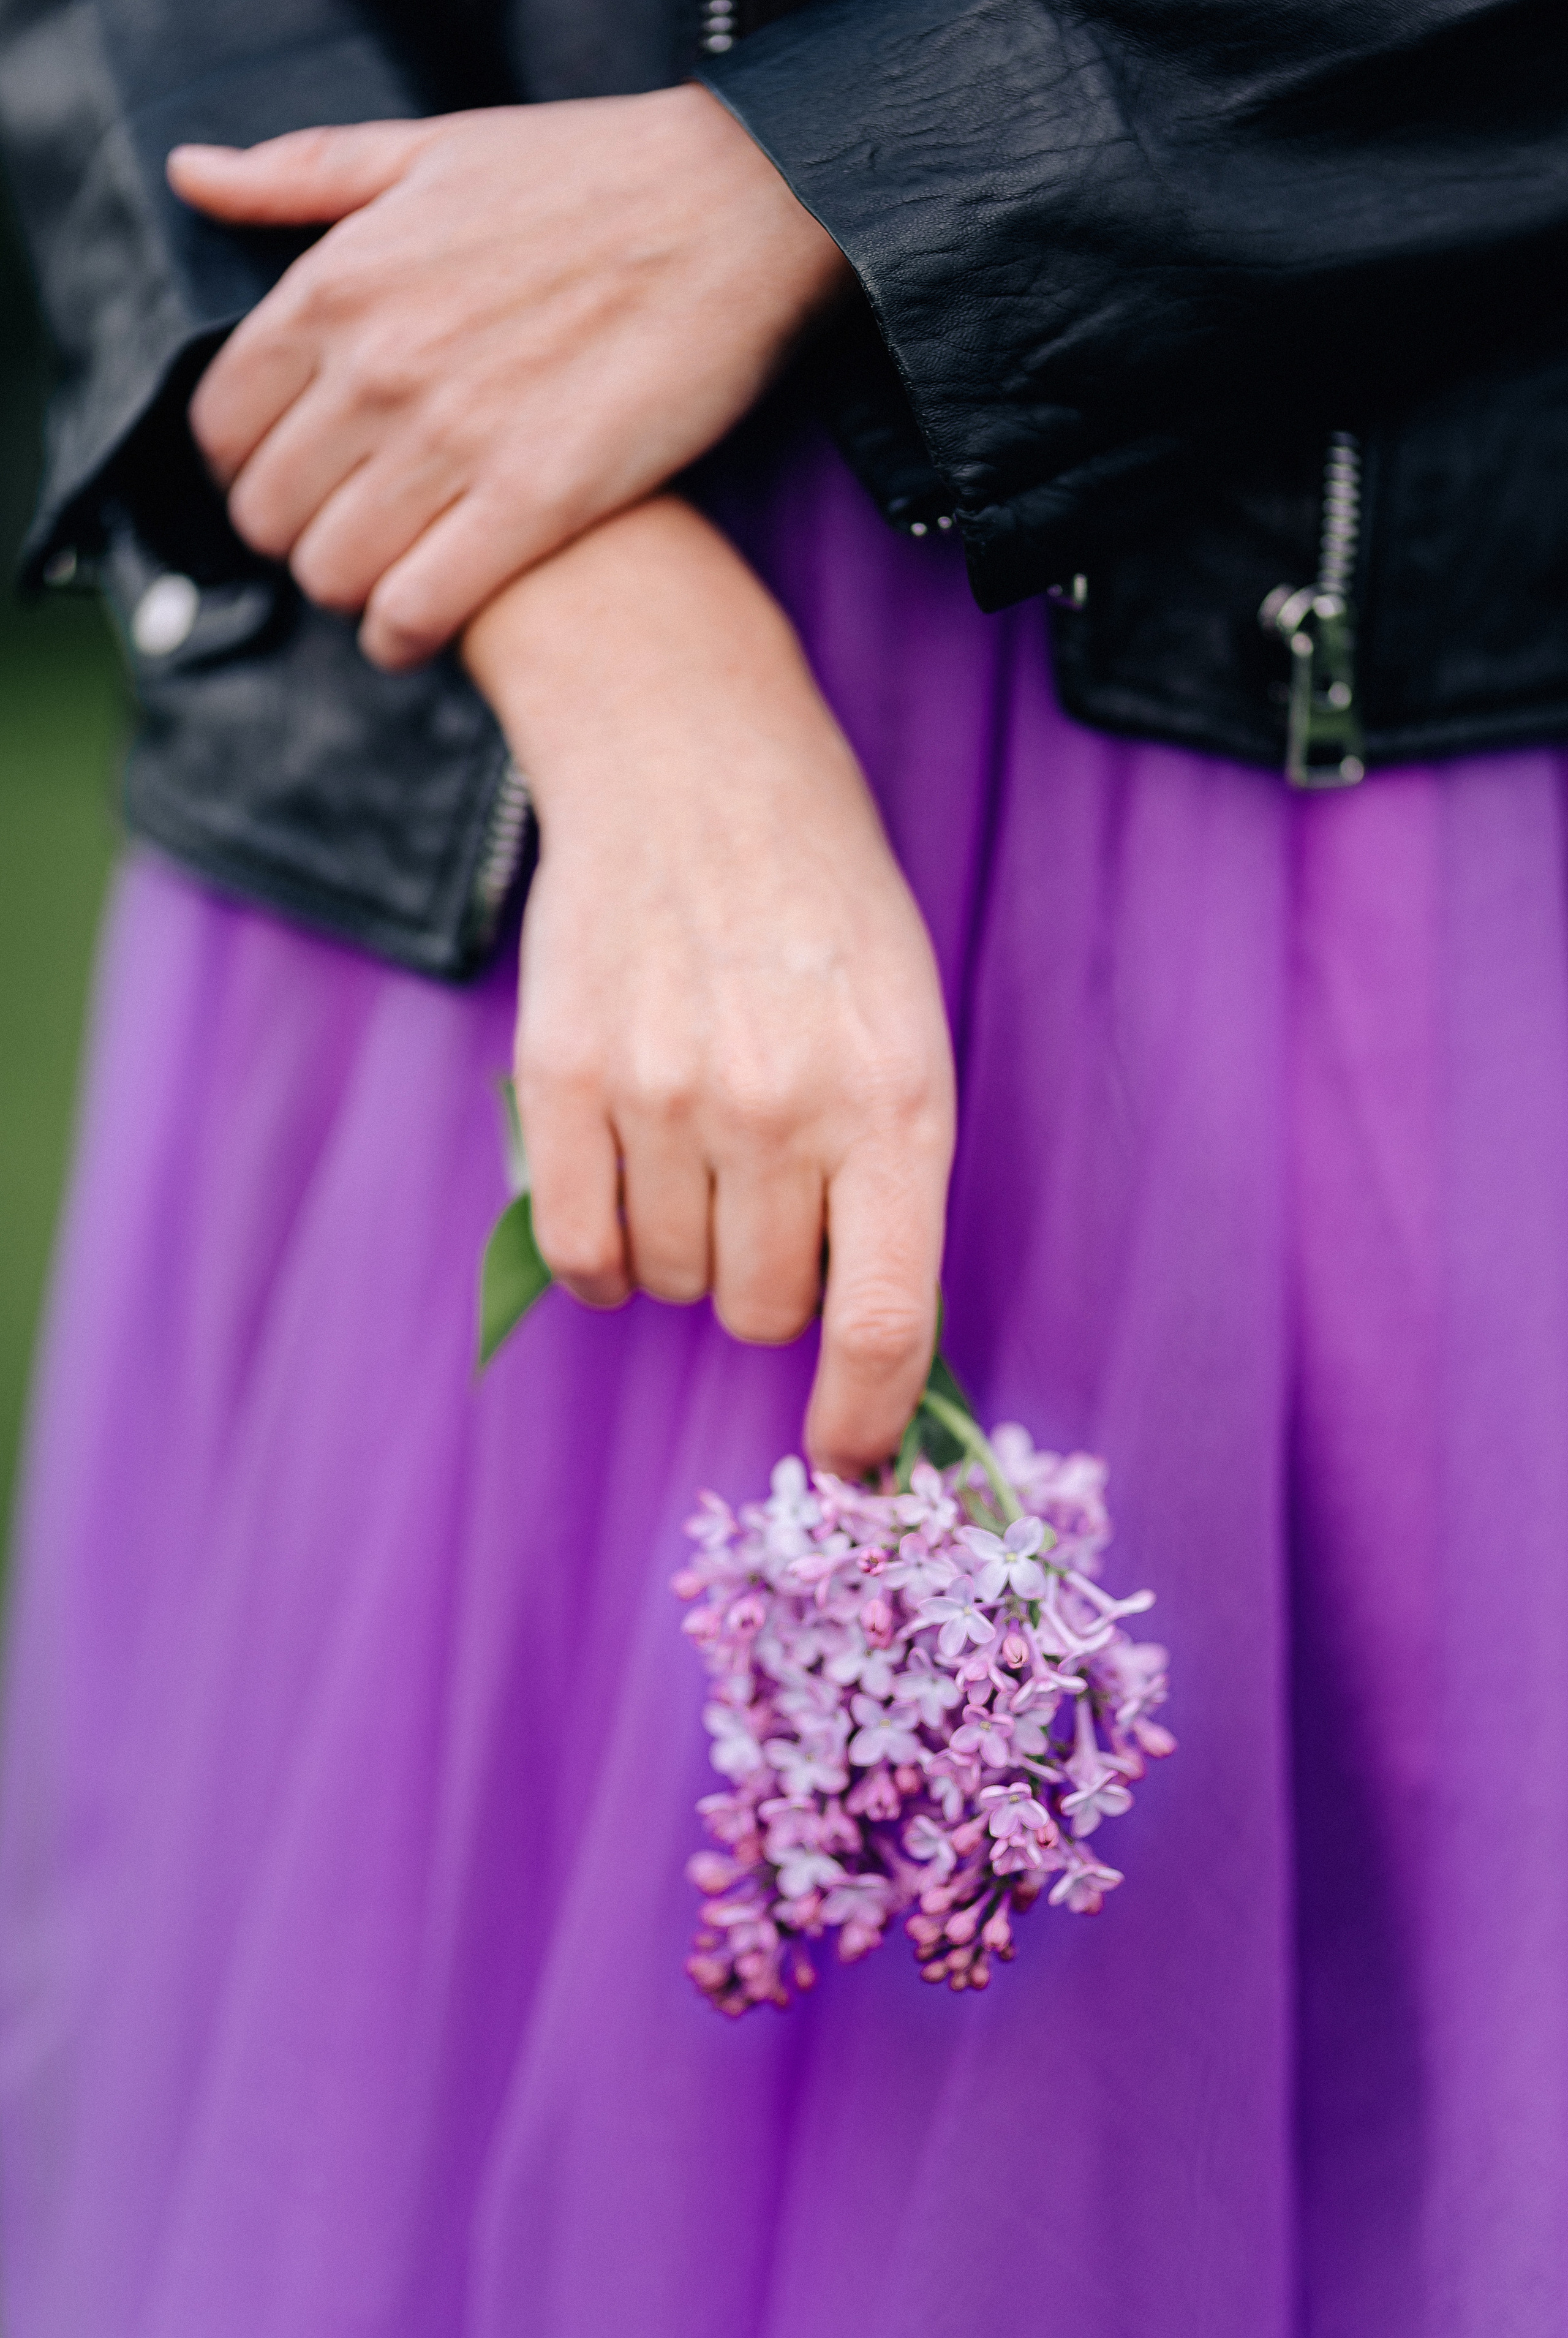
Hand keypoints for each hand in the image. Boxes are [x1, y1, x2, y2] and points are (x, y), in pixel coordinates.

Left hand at [168, 91, 848, 669]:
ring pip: (334, 573)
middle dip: (295, 540)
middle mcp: (377, 368)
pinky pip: (416, 610)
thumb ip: (302, 173)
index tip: (282, 479)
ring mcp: (453, 442)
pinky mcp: (533, 505)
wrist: (735, 210)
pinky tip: (418, 631)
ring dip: (350, 594)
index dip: (242, 469)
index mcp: (337, 286)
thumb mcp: (429, 148)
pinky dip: (403, 637)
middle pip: (270, 514)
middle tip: (342, 538)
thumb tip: (195, 178)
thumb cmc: (592, 176)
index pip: (223, 425)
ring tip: (385, 582)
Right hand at [463, 499, 954, 1472]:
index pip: (882, 1320)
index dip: (864, 1419)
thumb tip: (856, 1342)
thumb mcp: (909, 1028)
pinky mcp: (564, 1078)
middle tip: (771, 1192)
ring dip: (692, 1251)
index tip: (847, 1465)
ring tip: (703, 1147)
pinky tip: (629, 1191)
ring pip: (674, 1283)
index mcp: (897, 1103)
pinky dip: (605, 1253)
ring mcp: (664, 1095)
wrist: (696, 771)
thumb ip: (888, 1177)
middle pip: (763, 1310)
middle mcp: (781, 1109)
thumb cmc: (824, 911)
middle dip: (773, 1285)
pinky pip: (579, 1248)